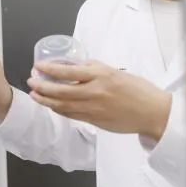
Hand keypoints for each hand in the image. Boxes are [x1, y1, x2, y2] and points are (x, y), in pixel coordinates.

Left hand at [28, 60, 171, 140]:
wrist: (154, 113)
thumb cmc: (137, 89)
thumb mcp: (115, 72)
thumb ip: (94, 69)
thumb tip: (74, 65)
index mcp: (100, 76)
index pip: (68, 72)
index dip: (50, 69)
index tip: (38, 67)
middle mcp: (95, 92)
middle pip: (61, 91)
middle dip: (42, 87)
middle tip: (31, 82)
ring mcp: (94, 108)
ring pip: (63, 105)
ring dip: (46, 101)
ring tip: (35, 95)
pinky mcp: (95, 121)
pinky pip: (72, 115)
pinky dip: (59, 110)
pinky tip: (51, 105)